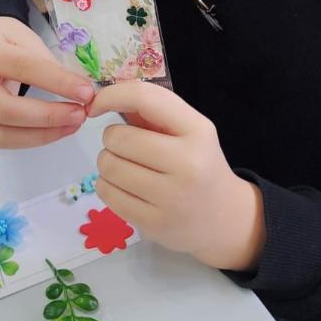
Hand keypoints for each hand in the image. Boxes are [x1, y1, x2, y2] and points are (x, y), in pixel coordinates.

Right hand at [0, 16, 94, 149]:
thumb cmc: (3, 40)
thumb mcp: (22, 35)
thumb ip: (44, 59)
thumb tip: (77, 89)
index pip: (20, 67)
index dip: (56, 82)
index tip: (86, 91)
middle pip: (5, 109)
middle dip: (48, 116)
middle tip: (80, 114)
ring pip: (2, 133)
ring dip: (43, 134)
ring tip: (73, 124)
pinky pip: (1, 140)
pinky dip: (32, 139)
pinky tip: (56, 131)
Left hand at [88, 83, 265, 270]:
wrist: (224, 217)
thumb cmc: (199, 164)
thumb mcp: (188, 131)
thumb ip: (151, 113)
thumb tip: (104, 98)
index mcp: (198, 131)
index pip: (146, 99)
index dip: (112, 95)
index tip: (96, 104)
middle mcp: (188, 164)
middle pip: (119, 138)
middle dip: (112, 138)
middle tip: (124, 147)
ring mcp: (171, 198)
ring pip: (108, 167)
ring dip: (107, 162)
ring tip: (126, 167)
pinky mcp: (154, 225)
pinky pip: (107, 194)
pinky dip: (106, 185)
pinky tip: (124, 186)